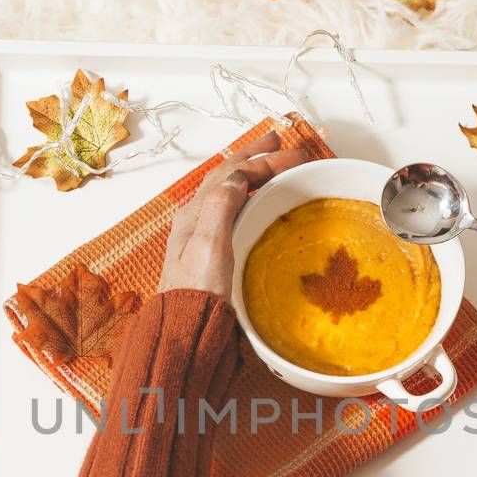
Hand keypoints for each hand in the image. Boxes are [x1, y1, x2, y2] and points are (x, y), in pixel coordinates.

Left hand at [158, 132, 311, 298]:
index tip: (291, 153)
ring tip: (269, 164)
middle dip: (254, 158)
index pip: (231, 174)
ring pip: (228, 193)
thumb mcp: (209, 246)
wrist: (184, 330)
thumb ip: (221, 208)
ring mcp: (201, 237)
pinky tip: (254, 204)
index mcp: (195, 215)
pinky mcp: (210, 254)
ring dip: (250, 174)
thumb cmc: (196, 294)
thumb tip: (236, 178)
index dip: (261, 159)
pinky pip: (230, 212)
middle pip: (227, 178)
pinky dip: (247, 197)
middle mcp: (196, 221)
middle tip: (281, 145)